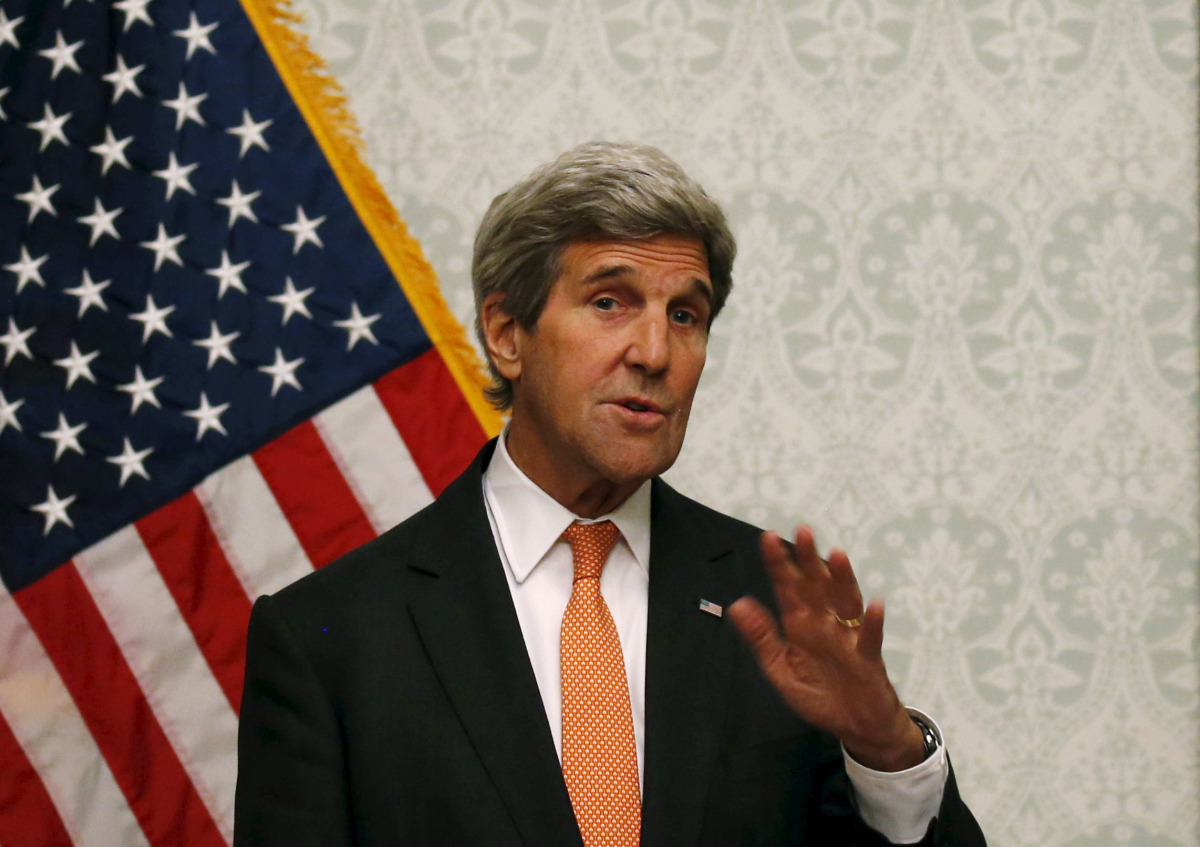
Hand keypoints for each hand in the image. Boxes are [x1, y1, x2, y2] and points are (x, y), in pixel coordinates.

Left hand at [727, 527, 925, 771]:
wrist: (855, 725)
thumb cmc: (819, 693)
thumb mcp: (781, 668)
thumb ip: (761, 638)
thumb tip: (737, 604)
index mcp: (799, 624)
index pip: (787, 587)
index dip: (779, 564)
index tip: (767, 538)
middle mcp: (824, 622)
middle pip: (817, 585)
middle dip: (809, 559)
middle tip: (802, 532)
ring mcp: (847, 637)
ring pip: (845, 601)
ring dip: (842, 579)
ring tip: (836, 555)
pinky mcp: (867, 658)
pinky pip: (870, 637)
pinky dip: (872, 622)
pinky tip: (874, 604)